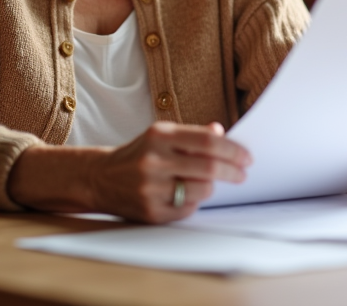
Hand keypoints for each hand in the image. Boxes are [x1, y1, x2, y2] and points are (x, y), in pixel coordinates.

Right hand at [89, 121, 250, 222]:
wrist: (100, 178)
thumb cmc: (139, 154)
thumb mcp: (162, 136)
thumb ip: (193, 135)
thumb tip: (222, 133)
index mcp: (159, 136)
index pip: (208, 141)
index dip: (232, 150)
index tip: (246, 157)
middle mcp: (154, 161)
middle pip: (209, 167)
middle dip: (232, 171)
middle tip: (242, 174)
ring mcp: (151, 188)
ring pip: (202, 190)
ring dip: (212, 187)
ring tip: (210, 183)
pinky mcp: (151, 212)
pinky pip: (188, 208)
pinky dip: (194, 201)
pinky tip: (187, 194)